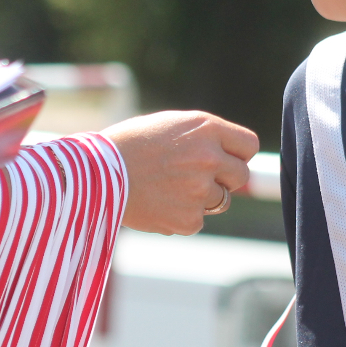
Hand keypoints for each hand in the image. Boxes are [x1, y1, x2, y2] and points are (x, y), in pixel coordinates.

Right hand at [103, 110, 257, 234]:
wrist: (97, 174)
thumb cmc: (131, 145)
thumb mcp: (171, 126)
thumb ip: (205, 137)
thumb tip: (233, 155)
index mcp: (206, 128)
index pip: (249, 145)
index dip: (236, 153)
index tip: (224, 158)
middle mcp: (209, 157)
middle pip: (241, 176)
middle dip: (224, 178)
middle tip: (194, 176)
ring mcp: (201, 190)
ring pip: (221, 201)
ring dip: (202, 198)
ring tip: (169, 188)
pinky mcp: (189, 219)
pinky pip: (198, 220)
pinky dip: (182, 215)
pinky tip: (159, 203)